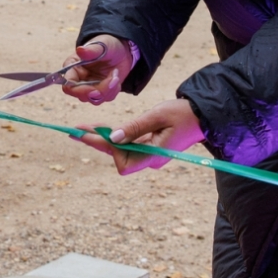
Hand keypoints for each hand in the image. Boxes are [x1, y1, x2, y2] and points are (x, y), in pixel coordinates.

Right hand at [61, 34, 132, 105]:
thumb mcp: (102, 45)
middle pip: (82, 96)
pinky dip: (113, 90)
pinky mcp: (100, 91)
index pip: (68, 85)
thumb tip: (80, 50)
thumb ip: (91, 50)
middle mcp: (78, 79)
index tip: (95, 90)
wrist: (122, 50)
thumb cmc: (108, 44)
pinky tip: (116, 78)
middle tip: (114, 80)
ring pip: (95, 99)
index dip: (79, 91)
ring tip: (116, 75)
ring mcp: (89, 86)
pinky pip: (105, 98)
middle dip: (100, 91)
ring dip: (109, 90)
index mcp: (72, 67)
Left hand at [77, 99, 203, 174]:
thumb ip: (134, 127)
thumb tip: (112, 138)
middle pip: (118, 155)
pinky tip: (103, 129)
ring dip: (104, 139)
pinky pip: (129, 144)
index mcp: (154, 155)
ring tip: (84, 127)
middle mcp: (151, 159)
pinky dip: (117, 136)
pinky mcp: (151, 147)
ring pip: (121, 150)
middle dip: (97, 143)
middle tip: (74, 131)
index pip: (123, 163)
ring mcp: (151, 155)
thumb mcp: (157, 115)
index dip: (107, 150)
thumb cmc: (183, 114)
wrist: (203, 114)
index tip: (90, 134)